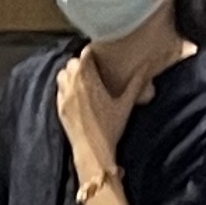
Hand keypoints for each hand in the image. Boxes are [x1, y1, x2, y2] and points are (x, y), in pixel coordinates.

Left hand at [54, 46, 155, 192]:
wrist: (92, 151)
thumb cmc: (110, 128)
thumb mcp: (125, 104)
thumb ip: (135, 83)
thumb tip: (146, 67)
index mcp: (89, 81)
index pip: (85, 55)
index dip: (91, 53)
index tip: (98, 55)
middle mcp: (73, 86)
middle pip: (72, 62)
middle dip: (81, 63)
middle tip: (93, 68)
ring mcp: (64, 97)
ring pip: (62, 74)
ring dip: (71, 73)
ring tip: (83, 79)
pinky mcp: (59, 107)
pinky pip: (59, 88)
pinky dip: (65, 86)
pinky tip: (76, 93)